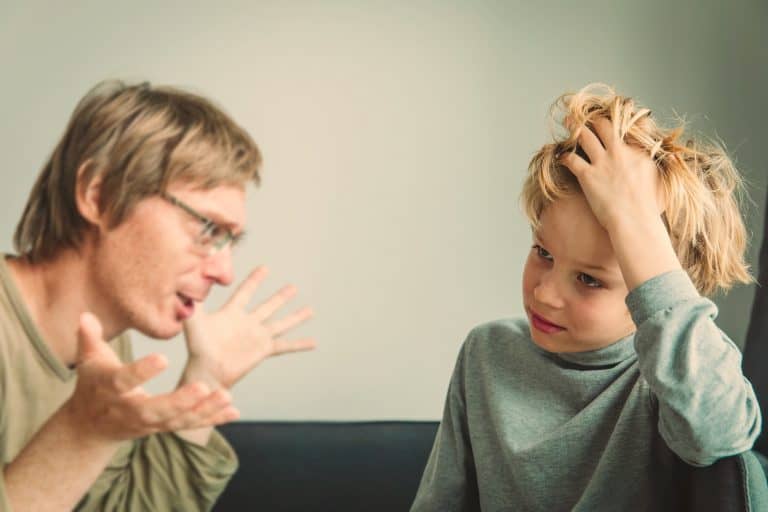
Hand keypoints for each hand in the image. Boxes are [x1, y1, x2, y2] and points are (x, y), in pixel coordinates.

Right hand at [63, 312, 238, 442]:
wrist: (91, 424)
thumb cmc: (94, 382)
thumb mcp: (89, 359)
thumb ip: (89, 337)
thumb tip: (86, 315)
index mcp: (111, 388)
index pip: (125, 380)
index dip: (142, 370)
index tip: (163, 358)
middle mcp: (130, 409)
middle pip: (155, 409)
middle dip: (179, 401)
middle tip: (203, 387)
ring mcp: (149, 422)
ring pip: (177, 420)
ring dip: (203, 410)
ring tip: (226, 395)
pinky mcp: (164, 427)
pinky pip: (189, 424)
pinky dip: (212, 419)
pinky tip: (233, 411)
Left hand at [181, 267, 315, 389]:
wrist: (207, 373)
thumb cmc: (197, 349)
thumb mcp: (195, 322)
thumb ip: (194, 302)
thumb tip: (191, 282)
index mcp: (232, 313)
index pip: (245, 292)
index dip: (255, 280)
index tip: (265, 268)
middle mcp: (248, 323)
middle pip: (268, 306)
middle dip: (281, 297)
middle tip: (293, 287)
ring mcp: (257, 336)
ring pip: (281, 323)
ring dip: (295, 317)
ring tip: (310, 311)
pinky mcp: (264, 350)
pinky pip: (285, 345)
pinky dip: (299, 344)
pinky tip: (313, 342)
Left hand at [560, 116, 661, 232]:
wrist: (636, 221)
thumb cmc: (651, 208)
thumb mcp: (664, 181)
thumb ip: (665, 166)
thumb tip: (675, 156)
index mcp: (639, 152)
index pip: (627, 128)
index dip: (618, 121)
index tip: (611, 119)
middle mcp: (620, 152)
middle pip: (603, 125)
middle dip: (592, 118)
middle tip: (583, 114)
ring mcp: (603, 163)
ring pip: (584, 136)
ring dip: (574, 127)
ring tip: (568, 122)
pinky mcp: (588, 176)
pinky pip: (571, 159)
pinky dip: (564, 155)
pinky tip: (561, 155)